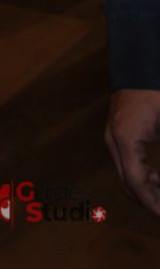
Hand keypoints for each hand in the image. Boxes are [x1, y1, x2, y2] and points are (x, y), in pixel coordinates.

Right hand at [106, 88, 159, 216]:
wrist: (142, 64)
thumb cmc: (157, 93)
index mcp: (126, 139)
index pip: (136, 183)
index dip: (152, 204)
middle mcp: (114, 140)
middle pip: (128, 183)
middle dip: (150, 201)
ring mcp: (113, 135)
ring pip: (127, 174)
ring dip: (147, 189)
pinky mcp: (118, 131)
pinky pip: (128, 162)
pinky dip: (143, 175)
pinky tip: (158, 178)